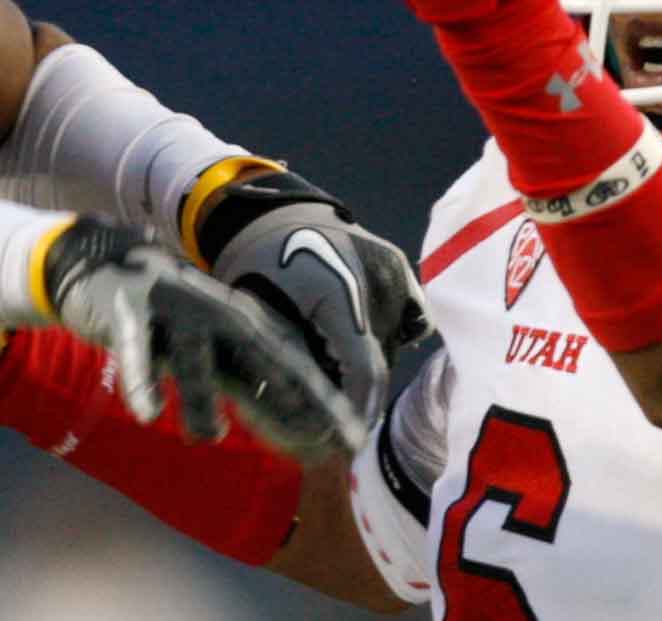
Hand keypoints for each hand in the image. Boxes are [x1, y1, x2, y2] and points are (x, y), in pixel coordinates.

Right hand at [42, 215, 366, 458]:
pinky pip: (136, 352)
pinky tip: (149, 413)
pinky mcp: (128, 313)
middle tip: (324, 434)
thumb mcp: (214, 351)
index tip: (354, 439)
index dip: (326, 400)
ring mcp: (173, 310)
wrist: (104, 263)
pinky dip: (142, 382)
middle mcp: (217, 313)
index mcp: (242, 321)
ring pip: (196, 359)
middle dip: (299, 394)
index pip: (294, 361)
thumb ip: (250, 383)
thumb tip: (300, 426)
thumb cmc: (170, 320)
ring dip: (201, 399)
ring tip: (208, 436)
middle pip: (265, 353)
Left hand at [196, 168, 429, 423]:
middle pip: (379, 359)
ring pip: (392, 342)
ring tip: (329, 353)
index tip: (350, 445)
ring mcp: (392, 267)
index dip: (360, 410)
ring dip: (367, 360)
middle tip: (326, 403)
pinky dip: (386, 334)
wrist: (270, 217)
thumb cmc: (254, 273)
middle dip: (355, 389)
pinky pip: (407, 319)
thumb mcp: (262, 323)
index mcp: (336, 290)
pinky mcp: (399, 265)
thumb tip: (313, 429)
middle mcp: (374, 276)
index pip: (365, 367)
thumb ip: (292, 370)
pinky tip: (354, 331)